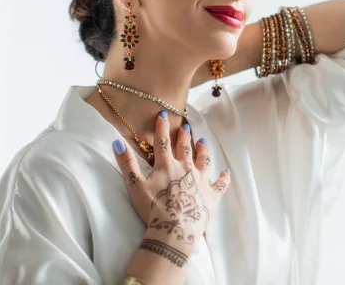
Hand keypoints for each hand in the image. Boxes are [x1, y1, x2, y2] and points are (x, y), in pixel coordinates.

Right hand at [112, 111, 230, 245]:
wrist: (174, 230)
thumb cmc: (153, 209)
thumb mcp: (135, 186)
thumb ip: (127, 164)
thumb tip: (117, 142)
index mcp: (167, 165)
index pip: (163, 142)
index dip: (162, 127)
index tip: (164, 115)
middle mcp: (186, 168)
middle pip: (185, 148)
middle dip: (185, 136)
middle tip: (186, 127)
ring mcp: (201, 180)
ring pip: (204, 160)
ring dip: (203, 150)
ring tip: (203, 141)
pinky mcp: (212, 195)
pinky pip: (220, 184)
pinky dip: (223, 178)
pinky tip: (226, 172)